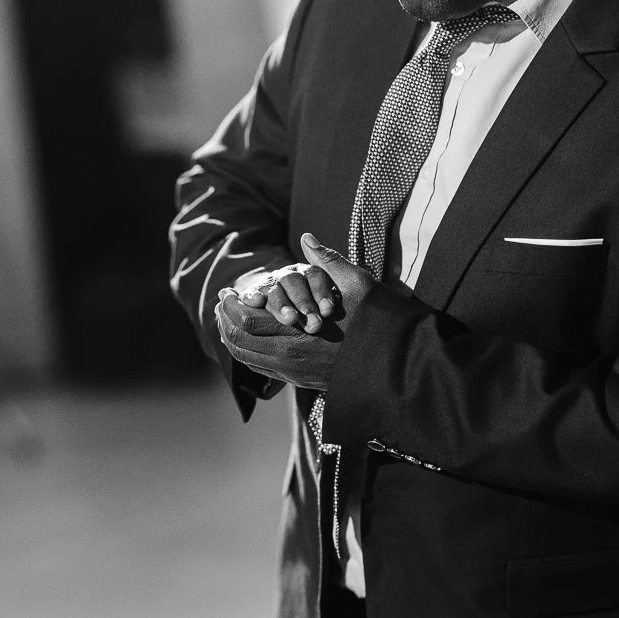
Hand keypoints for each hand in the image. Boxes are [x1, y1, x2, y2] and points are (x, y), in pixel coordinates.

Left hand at [217, 234, 374, 388]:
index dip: (231, 305)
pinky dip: (247, 353)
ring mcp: (293, 373)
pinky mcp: (299, 381)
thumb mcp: (356, 284)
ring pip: (247, 359)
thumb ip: (327, 261)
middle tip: (221, 303)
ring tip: (228, 319)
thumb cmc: (378, 321)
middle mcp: (288, 358)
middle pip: (239, 341)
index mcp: (296, 333)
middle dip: (225, 321)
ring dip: (232, 338)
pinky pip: (261, 369)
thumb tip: (307, 236)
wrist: (396, 364)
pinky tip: (249, 339)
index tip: (226, 291)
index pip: (247, 320)